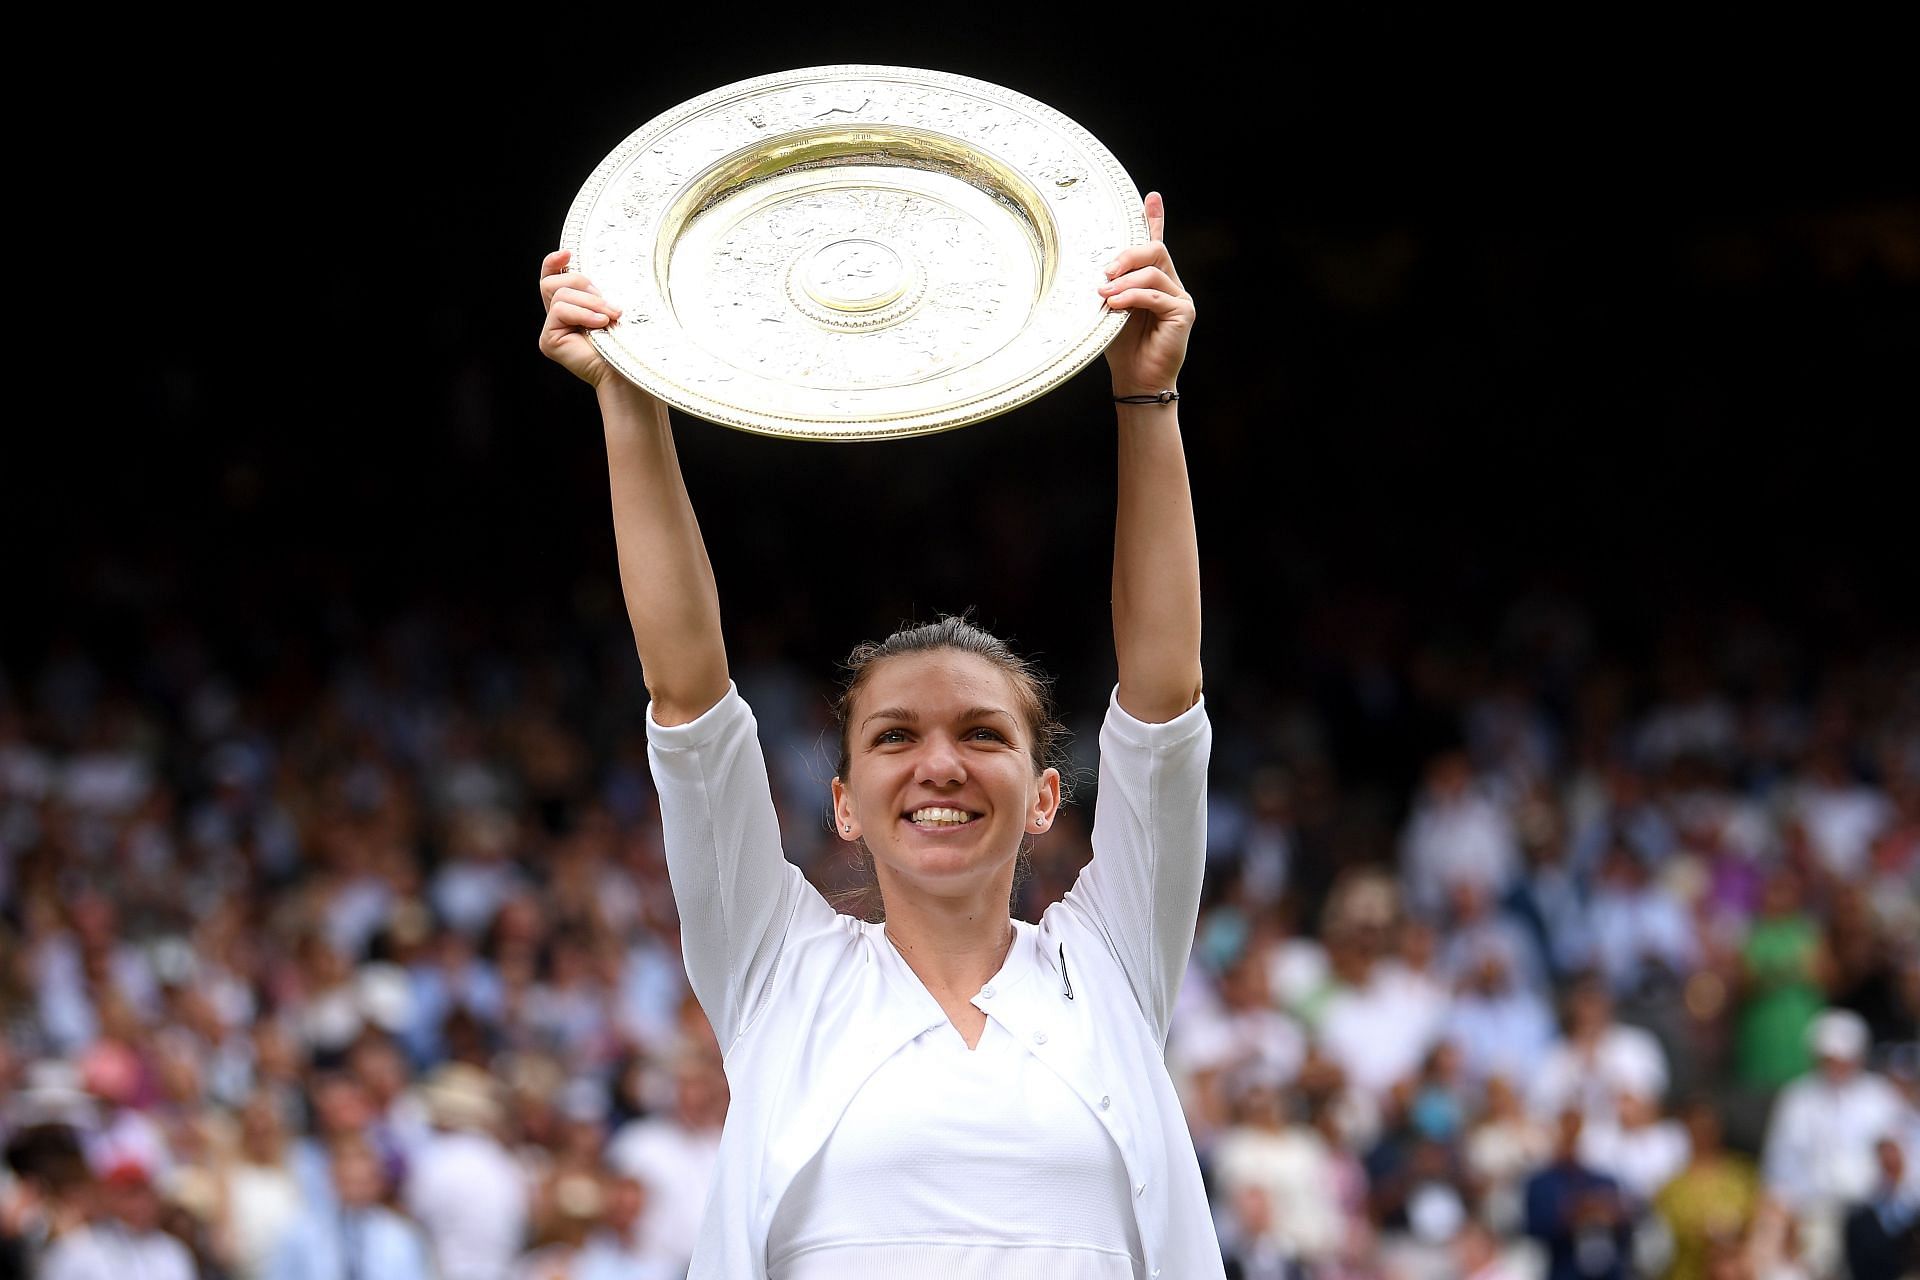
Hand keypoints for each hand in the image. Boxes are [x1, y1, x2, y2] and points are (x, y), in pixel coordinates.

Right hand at [537, 249, 624, 387]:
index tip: (568, 253)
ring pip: (560, 295)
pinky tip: (600, 324)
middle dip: (582, 284)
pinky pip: (560, 311)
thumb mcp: (609, 306)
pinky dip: (583, 314)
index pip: (552, 277)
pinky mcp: (549, 340)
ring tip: (610, 317)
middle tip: (607, 303)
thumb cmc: (624, 341)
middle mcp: (557, 317)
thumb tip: (587, 270)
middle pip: (553, 282)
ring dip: (590, 303)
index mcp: (570, 306)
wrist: (626, 371)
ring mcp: (551, 329)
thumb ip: (594, 290)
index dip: (554, 262)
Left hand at [1100, 192, 1195, 398]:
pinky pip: (1156, 294)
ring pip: (1153, 271)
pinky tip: (1114, 305)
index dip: (1155, 219)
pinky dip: (1132, 297)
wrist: (1136, 380)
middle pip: (1154, 250)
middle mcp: (1171, 284)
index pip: (1155, 244)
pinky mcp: (1184, 312)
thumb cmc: (1121, 347)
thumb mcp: (1111, 309)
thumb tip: (1098, 269)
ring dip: (1124, 281)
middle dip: (1127, 255)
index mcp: (1154, 280)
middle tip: (1104, 272)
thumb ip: (1111, 286)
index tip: (1151, 198)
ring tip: (1105, 295)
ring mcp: (1181, 297)